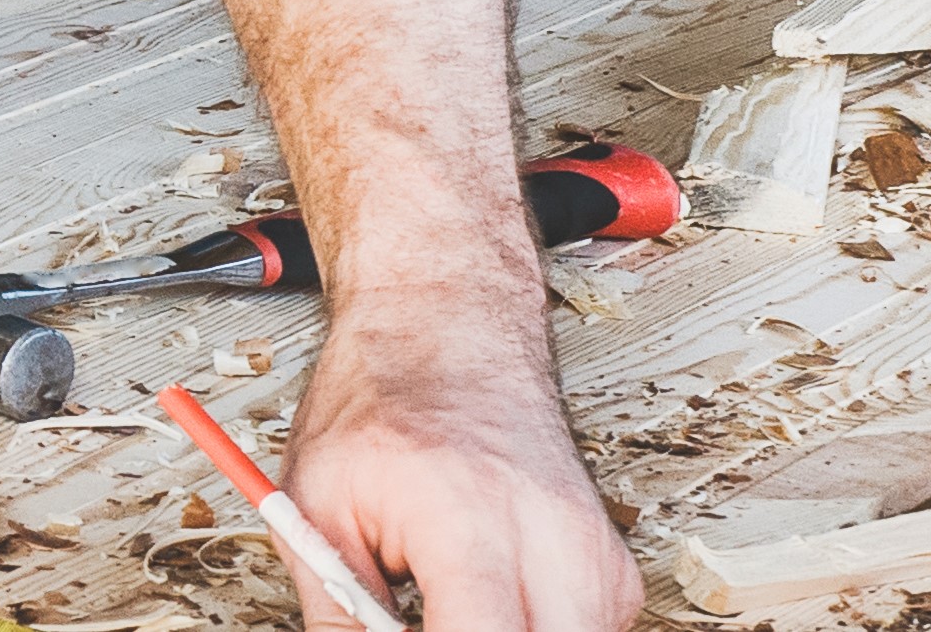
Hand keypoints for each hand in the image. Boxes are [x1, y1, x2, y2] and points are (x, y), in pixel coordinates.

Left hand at [278, 309, 641, 631]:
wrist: (448, 329)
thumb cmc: (381, 399)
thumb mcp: (316, 504)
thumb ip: (338, 614)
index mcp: (469, 527)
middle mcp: (552, 545)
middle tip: (423, 619)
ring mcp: (595, 558)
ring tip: (447, 606)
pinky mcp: (615, 570)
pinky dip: (533, 629)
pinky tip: (489, 600)